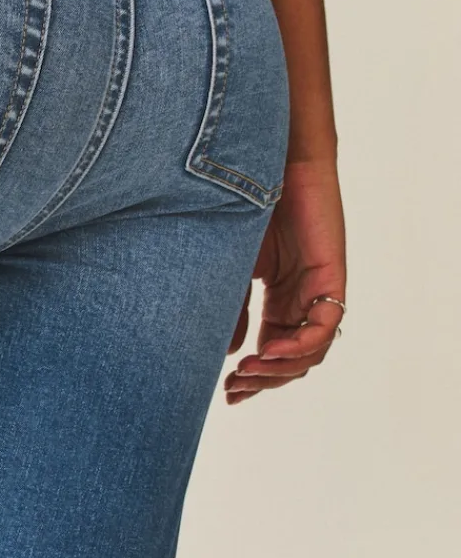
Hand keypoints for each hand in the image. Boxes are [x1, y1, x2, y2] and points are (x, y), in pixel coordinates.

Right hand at [223, 156, 346, 403]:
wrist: (266, 164)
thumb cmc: (246, 207)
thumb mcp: (232, 269)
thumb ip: (234, 309)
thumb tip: (229, 354)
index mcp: (280, 300)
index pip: (274, 353)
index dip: (254, 378)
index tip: (227, 393)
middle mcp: (302, 300)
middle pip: (294, 360)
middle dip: (264, 380)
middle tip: (235, 388)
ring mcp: (318, 290)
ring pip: (311, 351)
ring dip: (280, 369)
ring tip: (249, 373)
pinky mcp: (331, 277)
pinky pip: (324, 326)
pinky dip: (300, 345)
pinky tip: (270, 351)